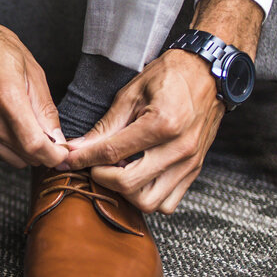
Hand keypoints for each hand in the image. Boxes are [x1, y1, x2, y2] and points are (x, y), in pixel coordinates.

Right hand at [0, 0, 67, 168]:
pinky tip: (1, 121)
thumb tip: (57, 138)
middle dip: (41, 150)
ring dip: (21, 148)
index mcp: (5, 96)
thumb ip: (44, 108)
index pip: (34, 145)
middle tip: (44, 131)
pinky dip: (3, 144)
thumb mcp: (30, 68)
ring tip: (20, 121)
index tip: (62, 153)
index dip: (54, 155)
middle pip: (24, 156)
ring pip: (9, 158)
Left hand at [63, 50, 222, 212]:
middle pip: (129, 185)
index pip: (111, 153)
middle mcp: (179, 148)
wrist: (209, 73)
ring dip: (126, 192)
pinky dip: (148, 195)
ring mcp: (190, 163)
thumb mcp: (131, 94)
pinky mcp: (195, 171)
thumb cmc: (170, 77)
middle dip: (102, 177)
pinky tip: (138, 176)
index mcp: (162, 124)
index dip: (83, 159)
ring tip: (118, 170)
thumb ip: (105, 127)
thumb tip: (77, 148)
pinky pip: (168, 202)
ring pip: (149, 202)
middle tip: (95, 163)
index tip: (67, 161)